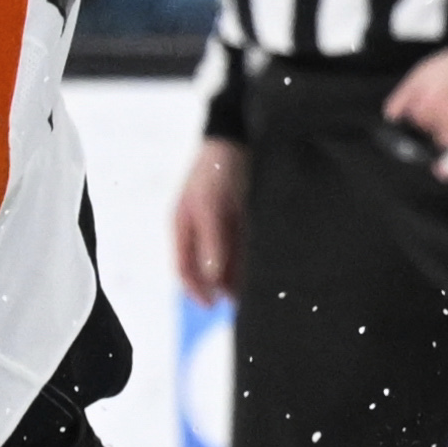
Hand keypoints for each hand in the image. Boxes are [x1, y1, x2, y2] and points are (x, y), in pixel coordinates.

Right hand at [172, 134, 248, 299]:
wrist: (240, 140)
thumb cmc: (217, 171)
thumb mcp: (212, 207)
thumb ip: (212, 243)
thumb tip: (211, 279)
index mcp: (183, 227)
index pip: (184, 269)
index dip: (196, 290)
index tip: (212, 306)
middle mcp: (201, 231)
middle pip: (208, 270)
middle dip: (222, 288)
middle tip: (240, 304)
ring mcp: (221, 226)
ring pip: (228, 262)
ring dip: (238, 278)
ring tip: (255, 293)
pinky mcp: (242, 222)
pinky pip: (244, 250)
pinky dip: (250, 262)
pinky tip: (263, 272)